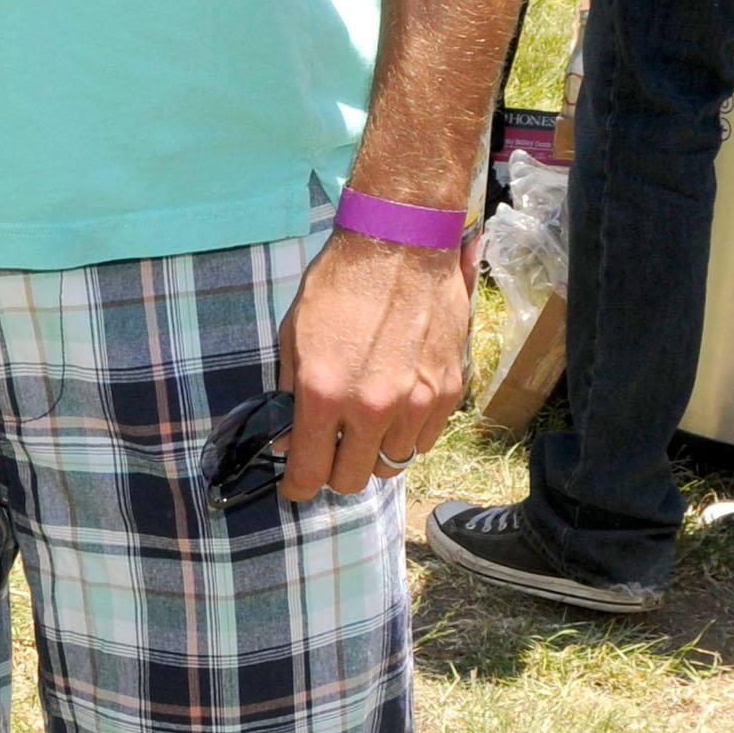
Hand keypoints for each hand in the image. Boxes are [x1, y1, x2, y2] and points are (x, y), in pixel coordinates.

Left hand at [275, 227, 471, 499]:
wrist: (399, 245)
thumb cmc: (339, 284)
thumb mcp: (294, 336)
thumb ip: (289, 393)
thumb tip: (286, 439)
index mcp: (324, 393)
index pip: (309, 473)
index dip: (298, 487)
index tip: (296, 486)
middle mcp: (372, 406)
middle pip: (352, 480)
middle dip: (334, 472)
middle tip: (329, 452)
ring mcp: (416, 402)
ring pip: (392, 463)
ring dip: (373, 453)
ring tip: (365, 425)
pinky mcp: (448, 391)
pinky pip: (424, 440)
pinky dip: (407, 434)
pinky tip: (396, 407)